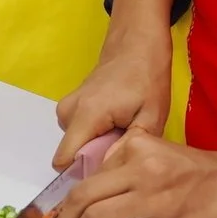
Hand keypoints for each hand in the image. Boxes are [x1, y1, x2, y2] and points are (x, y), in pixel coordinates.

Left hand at [52, 129, 216, 217]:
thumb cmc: (205, 172)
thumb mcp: (160, 154)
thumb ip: (128, 166)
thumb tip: (92, 193)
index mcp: (139, 146)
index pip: (89, 174)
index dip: (70, 197)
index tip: (63, 211)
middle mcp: (143, 169)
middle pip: (84, 196)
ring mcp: (155, 199)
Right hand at [55, 0, 175, 163]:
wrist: (137, 43)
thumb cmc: (148, 77)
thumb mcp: (152, 116)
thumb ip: (128, 148)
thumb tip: (109, 172)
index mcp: (86, 115)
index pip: (64, 161)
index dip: (85, 174)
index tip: (108, 175)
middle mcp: (67, 112)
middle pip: (72, 155)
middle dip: (96, 159)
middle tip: (125, 146)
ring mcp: (66, 107)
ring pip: (76, 144)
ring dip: (98, 146)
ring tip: (124, 131)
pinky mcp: (70, 105)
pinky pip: (78, 133)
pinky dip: (96, 134)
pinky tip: (117, 123)